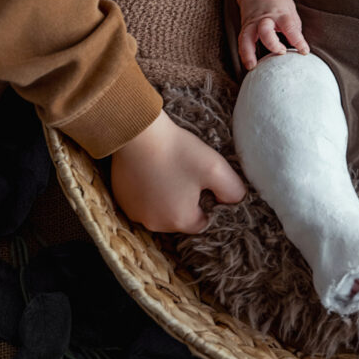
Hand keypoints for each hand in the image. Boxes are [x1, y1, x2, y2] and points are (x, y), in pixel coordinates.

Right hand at [110, 109, 245, 233]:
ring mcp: (135, 213)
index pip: (202, 222)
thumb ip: (233, 189)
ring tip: (168, 169)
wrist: (138, 133)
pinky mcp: (121, 199)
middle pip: (179, 217)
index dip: (207, 202)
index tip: (204, 182)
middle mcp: (155, 224)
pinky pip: (141, 201)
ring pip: (159, 209)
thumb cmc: (178, 151)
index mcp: (180, 220)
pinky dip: (148, 190)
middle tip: (187, 172)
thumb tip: (236, 201)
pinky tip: (152, 170)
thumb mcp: (215, 168)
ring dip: (165, 196)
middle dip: (185, 200)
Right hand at [238, 0, 308, 69]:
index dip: (298, 40)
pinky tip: (248, 64)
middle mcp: (265, 18)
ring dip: (249, 52)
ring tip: (252, 66)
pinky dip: (244, 52)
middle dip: (272, 43)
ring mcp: (252, 22)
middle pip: (266, 31)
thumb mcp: (290, 10)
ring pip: (247, 37)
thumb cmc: (277, 0)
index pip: (290, 27)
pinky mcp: (245, 27)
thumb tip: (298, 48)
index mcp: (281, 13)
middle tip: (281, 53)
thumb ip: (293, 28)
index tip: (304, 51)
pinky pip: (242, 40)